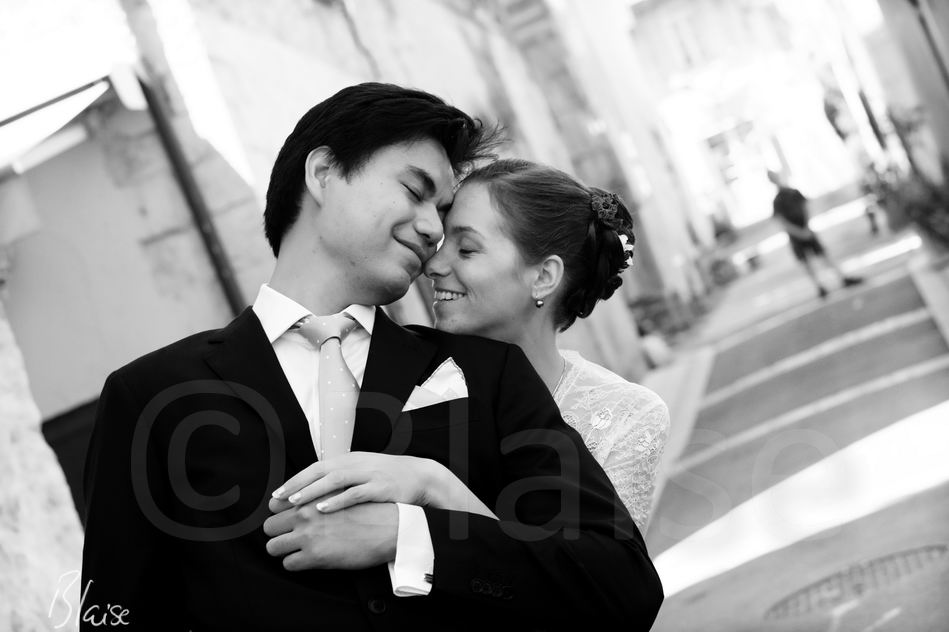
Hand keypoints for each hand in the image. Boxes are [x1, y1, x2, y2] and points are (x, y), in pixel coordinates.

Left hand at [263, 501, 397, 569]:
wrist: (391, 529)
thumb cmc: (371, 512)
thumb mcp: (343, 493)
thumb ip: (322, 496)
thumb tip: (309, 501)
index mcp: (312, 498)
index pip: (275, 504)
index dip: (277, 513)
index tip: (282, 519)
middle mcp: (306, 516)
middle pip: (268, 526)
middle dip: (276, 533)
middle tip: (286, 537)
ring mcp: (308, 537)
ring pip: (272, 547)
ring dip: (282, 550)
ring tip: (293, 551)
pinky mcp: (315, 557)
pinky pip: (288, 564)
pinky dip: (295, 564)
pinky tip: (306, 561)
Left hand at [269, 452, 434, 513]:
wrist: (420, 476)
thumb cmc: (388, 478)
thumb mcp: (362, 472)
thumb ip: (340, 479)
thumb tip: (313, 493)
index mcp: (350, 460)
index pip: (316, 468)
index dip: (296, 480)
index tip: (278, 494)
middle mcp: (356, 464)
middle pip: (320, 471)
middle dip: (298, 484)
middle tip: (279, 499)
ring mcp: (369, 474)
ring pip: (335, 479)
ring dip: (314, 490)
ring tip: (296, 503)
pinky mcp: (380, 487)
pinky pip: (355, 493)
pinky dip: (338, 500)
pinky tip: (323, 509)